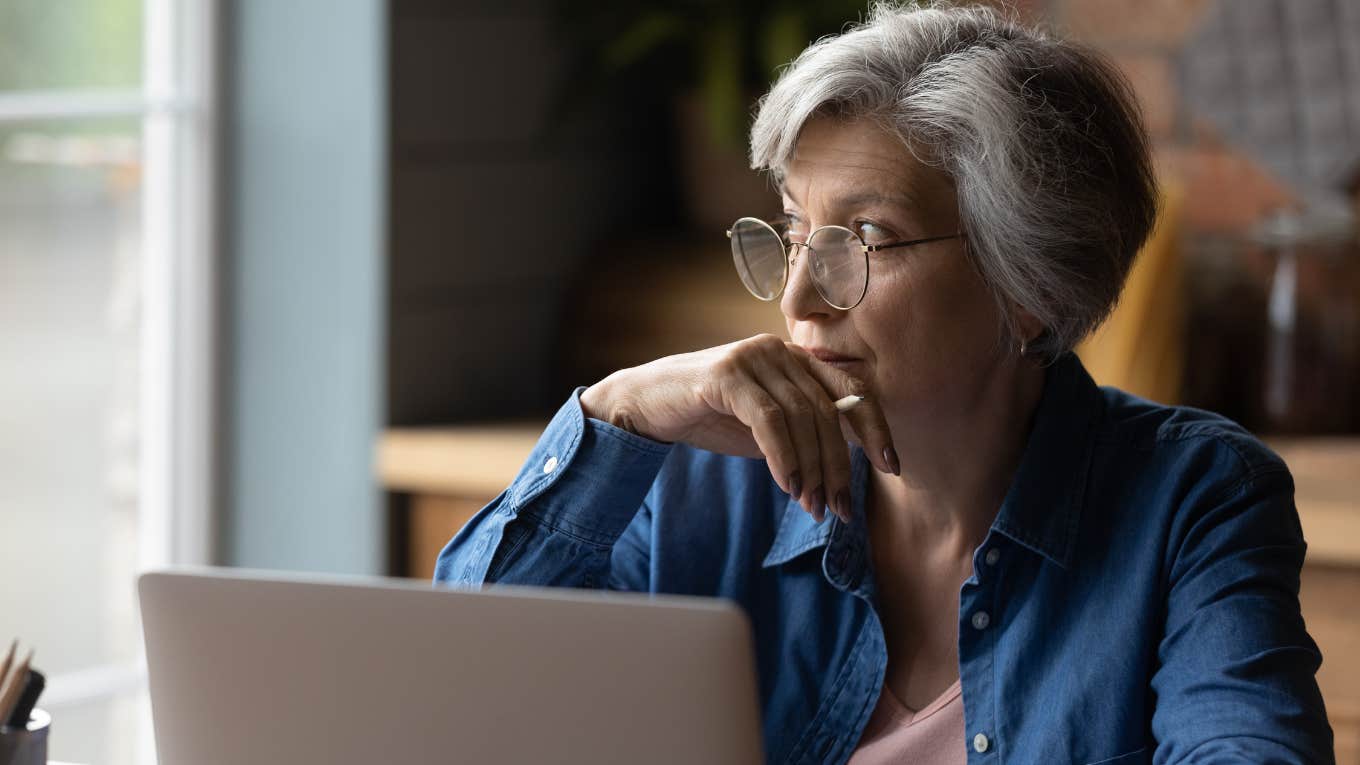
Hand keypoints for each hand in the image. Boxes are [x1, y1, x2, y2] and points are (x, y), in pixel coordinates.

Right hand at [579, 334, 898, 522]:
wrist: (647, 406)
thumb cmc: (710, 417)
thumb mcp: (768, 428)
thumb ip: (804, 435)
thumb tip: (845, 468)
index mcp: (797, 359)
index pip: (852, 390)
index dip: (875, 428)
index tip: (891, 466)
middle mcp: (780, 351)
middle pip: (827, 412)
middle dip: (838, 466)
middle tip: (839, 509)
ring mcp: (754, 357)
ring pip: (802, 418)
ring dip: (812, 470)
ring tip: (811, 506)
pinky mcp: (727, 374)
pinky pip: (770, 421)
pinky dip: (784, 457)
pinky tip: (788, 485)